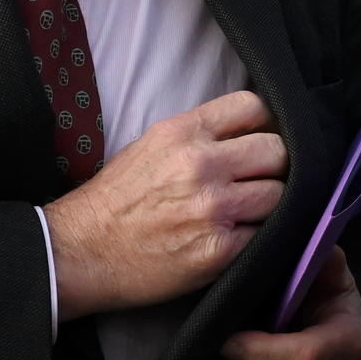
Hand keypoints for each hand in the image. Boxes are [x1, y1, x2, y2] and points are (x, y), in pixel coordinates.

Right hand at [43, 90, 283, 319]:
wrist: (82, 252)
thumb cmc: (115, 201)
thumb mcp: (151, 145)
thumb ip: (199, 136)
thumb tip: (246, 135)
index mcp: (184, 132)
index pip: (254, 107)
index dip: (264, 125)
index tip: (260, 140)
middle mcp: (202, 165)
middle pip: (277, 151)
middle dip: (273, 166)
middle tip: (259, 180)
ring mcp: (213, 208)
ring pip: (278, 194)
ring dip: (268, 204)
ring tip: (245, 212)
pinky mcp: (219, 249)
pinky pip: (264, 234)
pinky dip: (254, 237)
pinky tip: (232, 238)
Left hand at [223, 247, 360, 359]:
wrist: (330, 333)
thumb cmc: (323, 298)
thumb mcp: (329, 272)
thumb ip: (324, 258)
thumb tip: (313, 241)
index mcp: (348, 341)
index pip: (304, 356)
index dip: (260, 350)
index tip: (229, 337)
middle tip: (225, 339)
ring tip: (234, 354)